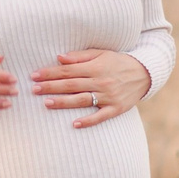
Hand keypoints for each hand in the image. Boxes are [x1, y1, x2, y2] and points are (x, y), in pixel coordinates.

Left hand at [31, 49, 149, 128]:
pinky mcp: (116, 108)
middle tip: (33, 89)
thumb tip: (59, 58)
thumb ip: (80, 56)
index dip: (50, 73)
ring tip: (47, 103)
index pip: (68, 70)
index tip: (34, 75)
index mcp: (95, 67)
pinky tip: (74, 124)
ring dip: (63, 102)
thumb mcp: (101, 53)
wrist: (145, 73)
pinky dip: (88, 120)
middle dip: (51, 87)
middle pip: (71, 85)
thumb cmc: (118, 61)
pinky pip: (100, 116)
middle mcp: (101, 82)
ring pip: (82, 100)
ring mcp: (108, 96)